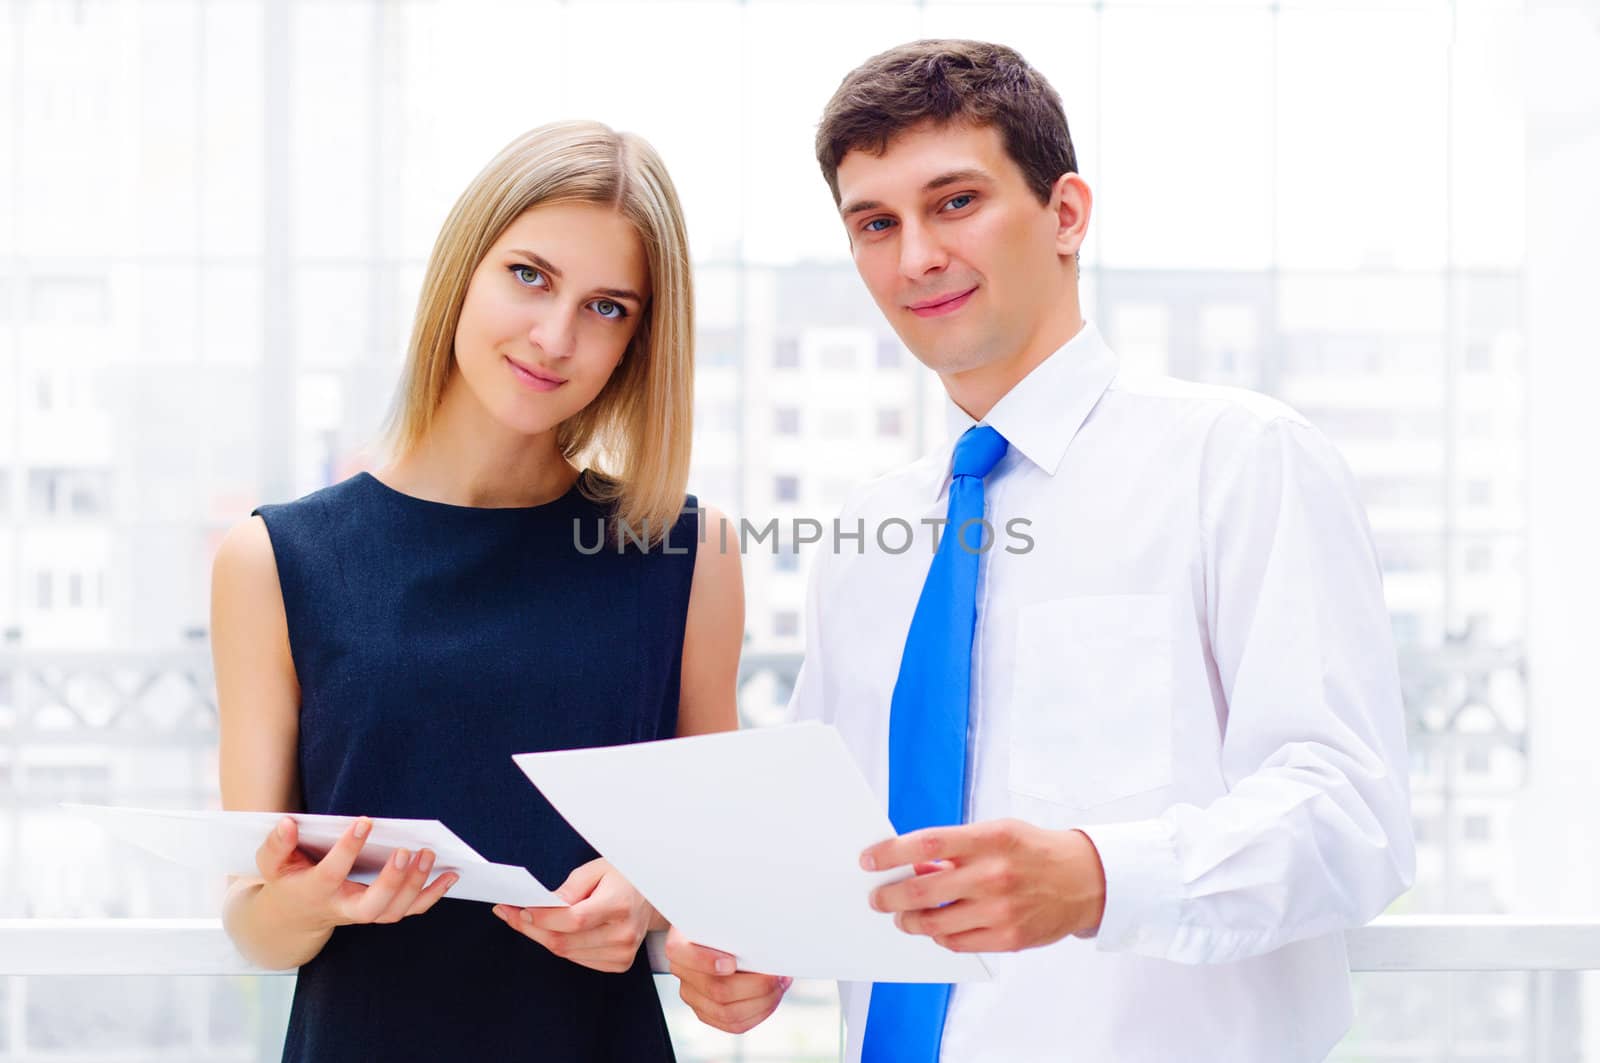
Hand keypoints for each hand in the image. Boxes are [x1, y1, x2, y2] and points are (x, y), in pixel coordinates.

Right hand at [255, 816, 457, 931]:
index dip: (347, 849)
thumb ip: (277, 845)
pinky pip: (410, 910)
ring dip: (417, 885)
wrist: (294, 916)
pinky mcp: (380, 912)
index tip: (364, 821)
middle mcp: (342, 907)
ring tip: (428, 854)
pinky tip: (450, 874)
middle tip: (405, 851)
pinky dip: (433, 895)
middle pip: (372, 906)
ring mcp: (364, 913)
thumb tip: (287, 823)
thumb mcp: (272, 863)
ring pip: (394, 911)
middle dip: (392, 881)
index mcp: (314, 891)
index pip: (331, 873)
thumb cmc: (288, 880)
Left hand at [492, 858, 653, 972]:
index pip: (573, 919)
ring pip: (566, 953)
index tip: (519, 908)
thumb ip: (569, 887)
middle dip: (530, 927)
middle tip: (508, 914)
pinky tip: (553, 931)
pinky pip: (577, 959)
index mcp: (620, 905)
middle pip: (564, 940)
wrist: (654, 897)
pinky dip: (561, 946)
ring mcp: (622, 953)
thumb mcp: (598, 868)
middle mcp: (623, 934)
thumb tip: (541, 905)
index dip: (542, 916)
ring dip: (541, 937)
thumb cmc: (625, 878)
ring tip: (525, 919)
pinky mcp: (619, 964)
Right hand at [664, 925, 791, 1033]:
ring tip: (780, 985)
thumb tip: (764, 932)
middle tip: (777, 974)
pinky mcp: (706, 1012)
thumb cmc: (719, 921)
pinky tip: (771, 998)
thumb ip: (733, 922)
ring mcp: (692, 995)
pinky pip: (733, 1024)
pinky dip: (758, 1013)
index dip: (705, 962)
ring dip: (762, 1001)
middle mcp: (682, 973)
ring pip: (728, 1013)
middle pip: (717, 990)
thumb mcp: (721, 914)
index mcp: (679, 944)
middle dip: (756, 985)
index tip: (731, 962)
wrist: (709, 932)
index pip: (682, 955)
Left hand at [862, 820, 1106, 952]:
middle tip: (877, 898)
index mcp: (991, 838)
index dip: (892, 853)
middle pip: (924, 890)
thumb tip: (913, 864)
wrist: (1084, 880)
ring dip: (910, 921)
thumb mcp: (998, 833)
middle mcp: (994, 874)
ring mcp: (1002, 910)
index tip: (869, 859)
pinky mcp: (1009, 939)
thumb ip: (958, 848)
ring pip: (936, 923)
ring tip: (903, 916)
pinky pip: (958, 943)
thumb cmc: (1032, 851)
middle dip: (891, 896)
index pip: (928, 843)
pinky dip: (940, 936)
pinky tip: (935, 928)